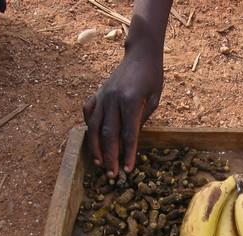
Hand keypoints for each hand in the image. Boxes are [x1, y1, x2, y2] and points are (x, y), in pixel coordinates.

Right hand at [83, 42, 162, 175]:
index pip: (128, 134)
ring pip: (94, 127)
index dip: (127, 154)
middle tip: (112, 175)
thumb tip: (131, 140)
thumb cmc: (152, 77)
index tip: (127, 169)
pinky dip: (88, 126)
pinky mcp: (97, 93)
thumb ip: (142, 118)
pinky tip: (90, 140)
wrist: (141, 54)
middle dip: (110, 157)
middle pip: (109, 134)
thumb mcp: (154, 98)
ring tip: (99, 163)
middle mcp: (112, 99)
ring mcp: (102, 96)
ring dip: (95, 147)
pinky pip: (88, 113)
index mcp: (129, 101)